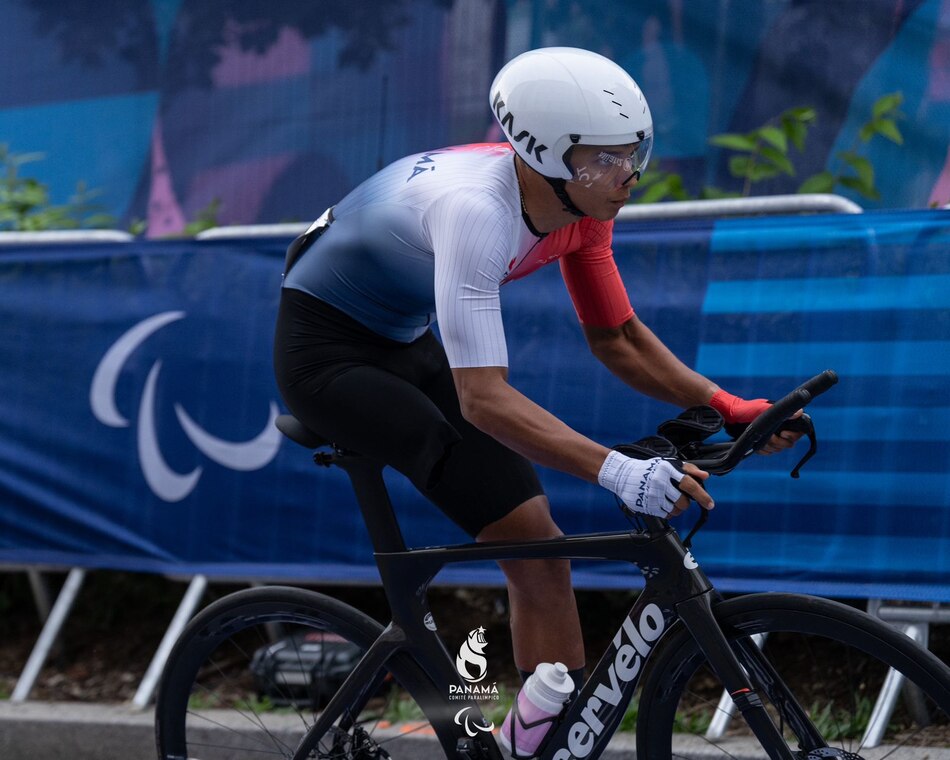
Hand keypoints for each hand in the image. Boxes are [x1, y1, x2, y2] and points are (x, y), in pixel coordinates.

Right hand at [598, 451, 713, 517]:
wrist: (623, 474)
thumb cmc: (648, 468)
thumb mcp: (667, 463)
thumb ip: (688, 469)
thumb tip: (705, 476)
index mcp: (667, 469)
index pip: (689, 484)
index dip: (702, 496)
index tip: (710, 504)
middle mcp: (659, 481)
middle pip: (683, 502)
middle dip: (685, 503)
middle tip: (680, 499)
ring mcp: (651, 494)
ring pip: (674, 510)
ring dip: (676, 509)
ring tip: (669, 501)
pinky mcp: (645, 504)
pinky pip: (664, 515)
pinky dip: (666, 512)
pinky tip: (661, 504)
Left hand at [710, 390, 803, 455]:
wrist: (728, 416)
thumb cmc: (744, 409)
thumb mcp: (761, 409)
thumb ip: (779, 411)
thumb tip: (799, 412)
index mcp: (781, 419)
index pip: (798, 431)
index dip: (793, 435)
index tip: (783, 433)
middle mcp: (778, 427)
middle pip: (789, 443)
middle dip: (779, 442)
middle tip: (769, 437)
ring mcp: (770, 435)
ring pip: (778, 449)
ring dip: (769, 446)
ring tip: (760, 439)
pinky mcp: (761, 442)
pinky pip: (768, 452)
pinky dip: (762, 450)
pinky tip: (756, 445)